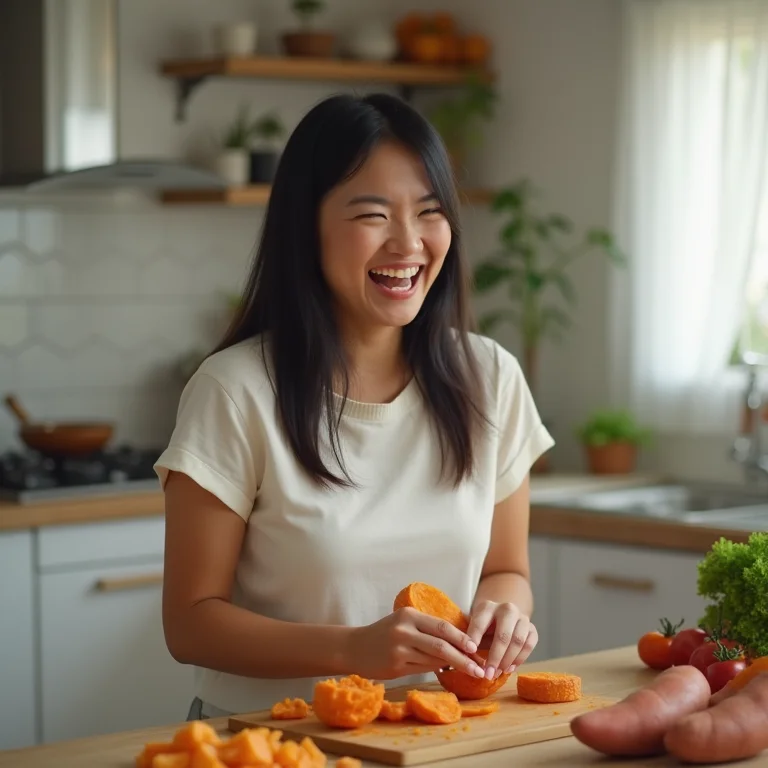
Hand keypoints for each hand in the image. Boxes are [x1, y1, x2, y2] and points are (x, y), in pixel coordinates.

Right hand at [346, 607, 485, 680]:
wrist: (354, 647)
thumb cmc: (384, 634)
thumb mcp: (403, 623)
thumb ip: (426, 630)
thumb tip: (458, 642)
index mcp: (409, 615)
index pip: (442, 627)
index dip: (462, 638)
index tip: (477, 648)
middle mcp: (404, 630)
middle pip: (442, 645)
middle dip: (465, 658)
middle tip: (481, 668)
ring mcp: (399, 649)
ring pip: (434, 659)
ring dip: (455, 666)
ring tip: (471, 671)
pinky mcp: (395, 665)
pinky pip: (423, 669)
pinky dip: (438, 670)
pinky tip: (448, 671)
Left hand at [467, 600, 536, 679]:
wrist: (502, 617)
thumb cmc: (483, 626)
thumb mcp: (473, 628)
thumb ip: (469, 640)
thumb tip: (466, 657)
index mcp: (487, 607)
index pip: (480, 624)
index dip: (474, 640)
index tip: (470, 654)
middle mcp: (507, 609)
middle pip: (503, 635)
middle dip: (495, 657)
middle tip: (488, 674)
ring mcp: (522, 618)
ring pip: (518, 641)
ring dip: (507, 661)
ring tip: (497, 673)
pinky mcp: (532, 628)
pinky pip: (529, 645)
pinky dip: (520, 659)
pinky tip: (509, 669)